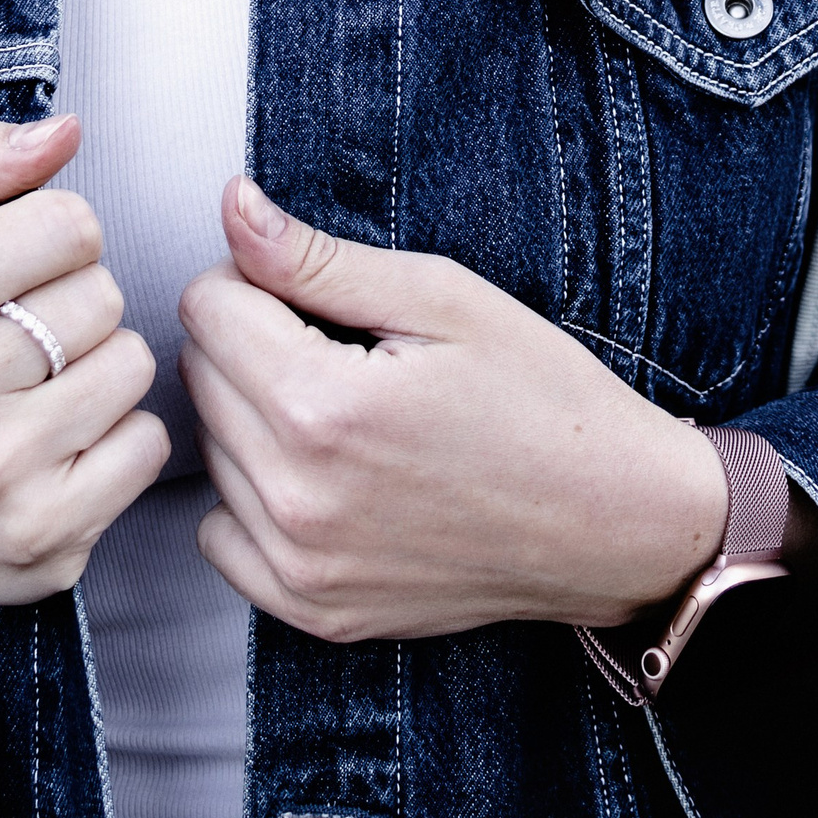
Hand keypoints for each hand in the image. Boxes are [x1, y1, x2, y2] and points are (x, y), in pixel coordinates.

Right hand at [0, 117, 169, 661]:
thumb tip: (64, 131)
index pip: (69, 224)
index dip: (56, 236)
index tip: (16, 270)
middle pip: (103, 296)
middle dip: (75, 304)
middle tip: (21, 338)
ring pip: (133, 366)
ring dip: (102, 366)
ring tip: (41, 386)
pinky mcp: (45, 540)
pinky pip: (148, 445)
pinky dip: (118, 436)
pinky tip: (62, 442)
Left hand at [178, 179, 730, 642]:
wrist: (617, 521)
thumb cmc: (545, 398)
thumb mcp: (443, 298)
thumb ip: (317, 258)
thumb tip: (233, 206)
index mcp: (324, 406)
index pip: (206, 307)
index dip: (255, 279)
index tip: (313, 294)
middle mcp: (298, 496)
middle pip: (200, 376)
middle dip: (252, 342)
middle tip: (343, 351)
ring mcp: (303, 564)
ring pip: (210, 451)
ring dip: (254, 419)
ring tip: (348, 414)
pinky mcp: (315, 611)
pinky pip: (221, 537)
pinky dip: (254, 500)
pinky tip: (324, 477)